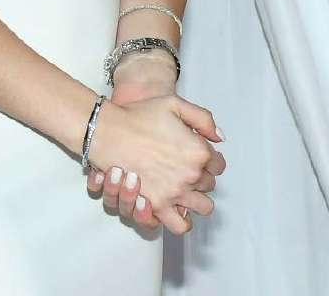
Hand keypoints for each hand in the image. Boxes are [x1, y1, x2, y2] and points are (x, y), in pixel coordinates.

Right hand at [85, 59, 225, 234]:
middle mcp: (191, 175)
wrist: (109, 131)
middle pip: (210, 185)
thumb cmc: (139, 115)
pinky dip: (181, 219)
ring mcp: (175, 193)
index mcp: (198, 151)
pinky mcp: (158, 205)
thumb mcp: (174, 103)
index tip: (199, 156)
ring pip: (202, 207)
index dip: (210, 159)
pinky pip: (181, 225)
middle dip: (200, 176)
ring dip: (196, 199)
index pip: (219, 165)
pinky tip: (174, 205)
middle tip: (184, 167)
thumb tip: (219, 138)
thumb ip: (203, 119)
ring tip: (182, 189)